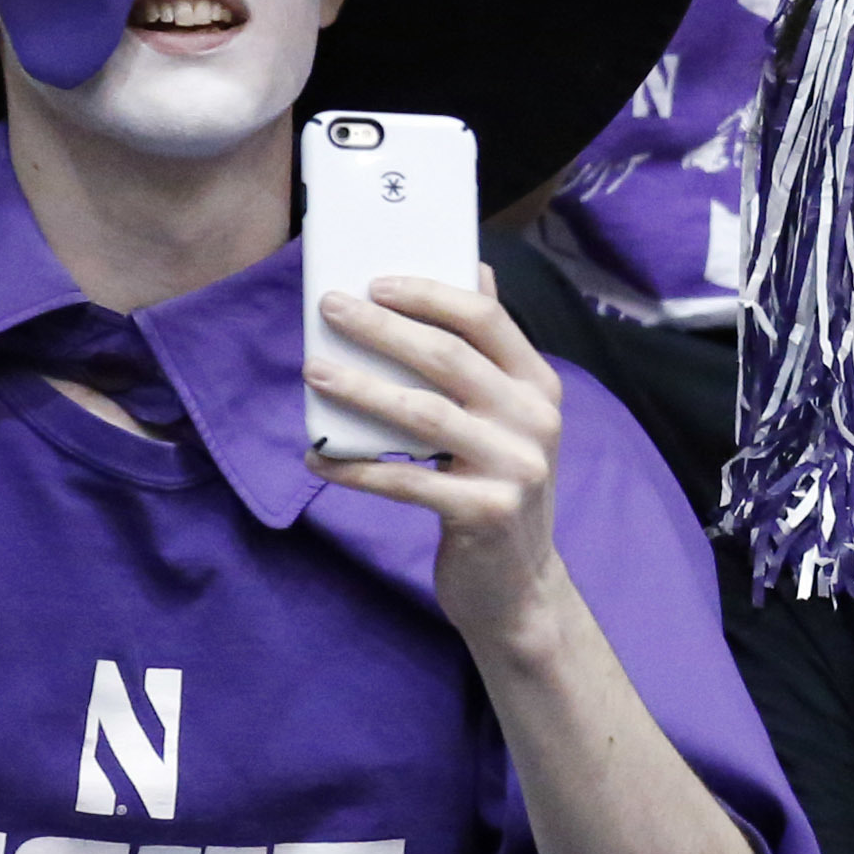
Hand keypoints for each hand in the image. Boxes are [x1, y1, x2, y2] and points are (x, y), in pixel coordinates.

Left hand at [306, 270, 577, 642]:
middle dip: (382, 329)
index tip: (375, 282)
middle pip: (449, 359)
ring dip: (361, 389)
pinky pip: (406, 482)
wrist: (520, 584)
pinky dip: (355, 468)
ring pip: (423, 415)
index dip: (429, 295)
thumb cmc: (497, 485)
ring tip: (314, 371)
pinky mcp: (485, 514)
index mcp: (538, 386)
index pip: (486, 320)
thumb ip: (489, 353)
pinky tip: (316, 457)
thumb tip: (474, 270)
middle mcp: (535, 421)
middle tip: (331, 309)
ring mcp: (515, 469)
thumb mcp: (508, 418)